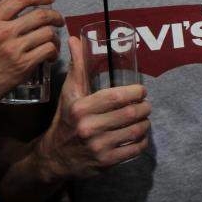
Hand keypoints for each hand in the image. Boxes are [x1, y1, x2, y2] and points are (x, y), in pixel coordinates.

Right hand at [0, 0, 63, 109]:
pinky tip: (50, 54)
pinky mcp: (23, 65)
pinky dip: (54, 51)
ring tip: (54, 40)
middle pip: (41, 15)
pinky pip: (47, 50)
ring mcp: (14, 49)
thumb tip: (6, 0)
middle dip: (55, 15)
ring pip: (47, 33)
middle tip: (59, 20)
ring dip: (55, 36)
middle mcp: (4, 32)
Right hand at [38, 36, 150, 180]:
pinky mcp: (106, 162)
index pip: (116, 97)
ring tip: (144, 118)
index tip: (141, 91)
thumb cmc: (66, 119)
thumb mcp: (69, 93)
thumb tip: (75, 39)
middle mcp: (89, 127)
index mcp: (81, 108)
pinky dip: (142, 141)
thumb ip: (77, 67)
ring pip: (135, 131)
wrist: (55, 157)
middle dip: (144, 107)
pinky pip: (134, 149)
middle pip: (129, 114)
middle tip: (146, 104)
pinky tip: (140, 135)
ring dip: (145, 123)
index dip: (135, 93)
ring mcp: (98, 147)